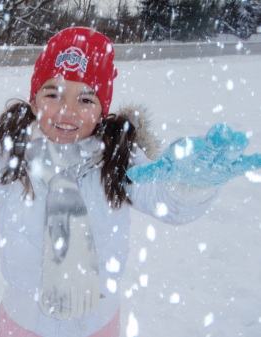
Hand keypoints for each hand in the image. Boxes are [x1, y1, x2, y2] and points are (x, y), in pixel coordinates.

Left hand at [126, 123, 260, 186]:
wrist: (194, 172)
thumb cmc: (177, 167)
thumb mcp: (162, 170)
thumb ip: (148, 172)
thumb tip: (130, 173)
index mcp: (189, 150)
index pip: (189, 148)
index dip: (189, 147)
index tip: (188, 144)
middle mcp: (206, 151)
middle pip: (212, 146)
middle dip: (216, 140)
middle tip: (220, 131)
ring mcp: (220, 159)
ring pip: (229, 152)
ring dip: (234, 146)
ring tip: (240, 138)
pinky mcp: (230, 168)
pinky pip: (242, 164)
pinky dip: (251, 162)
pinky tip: (259, 160)